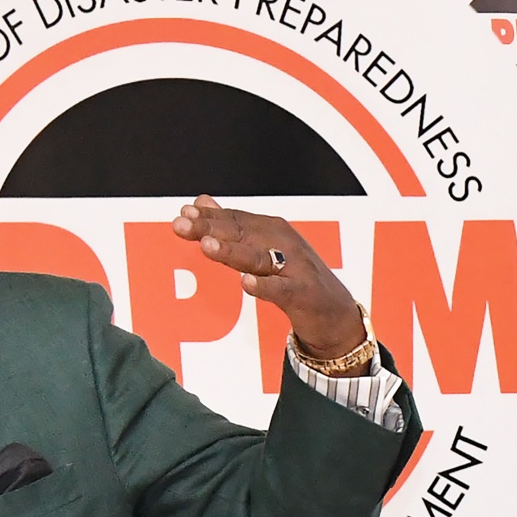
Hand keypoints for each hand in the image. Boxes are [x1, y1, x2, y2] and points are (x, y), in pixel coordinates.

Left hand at [171, 194, 367, 369]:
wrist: (335, 313)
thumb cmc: (295, 277)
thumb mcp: (262, 249)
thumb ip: (231, 227)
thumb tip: (200, 202)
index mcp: (271, 230)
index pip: (235, 220)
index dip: (208, 216)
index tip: (183, 213)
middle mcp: (283, 243)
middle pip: (241, 234)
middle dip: (210, 228)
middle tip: (181, 224)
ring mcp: (295, 268)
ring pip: (258, 258)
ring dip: (231, 250)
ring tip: (206, 245)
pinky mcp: (303, 294)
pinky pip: (281, 290)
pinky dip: (264, 286)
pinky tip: (245, 283)